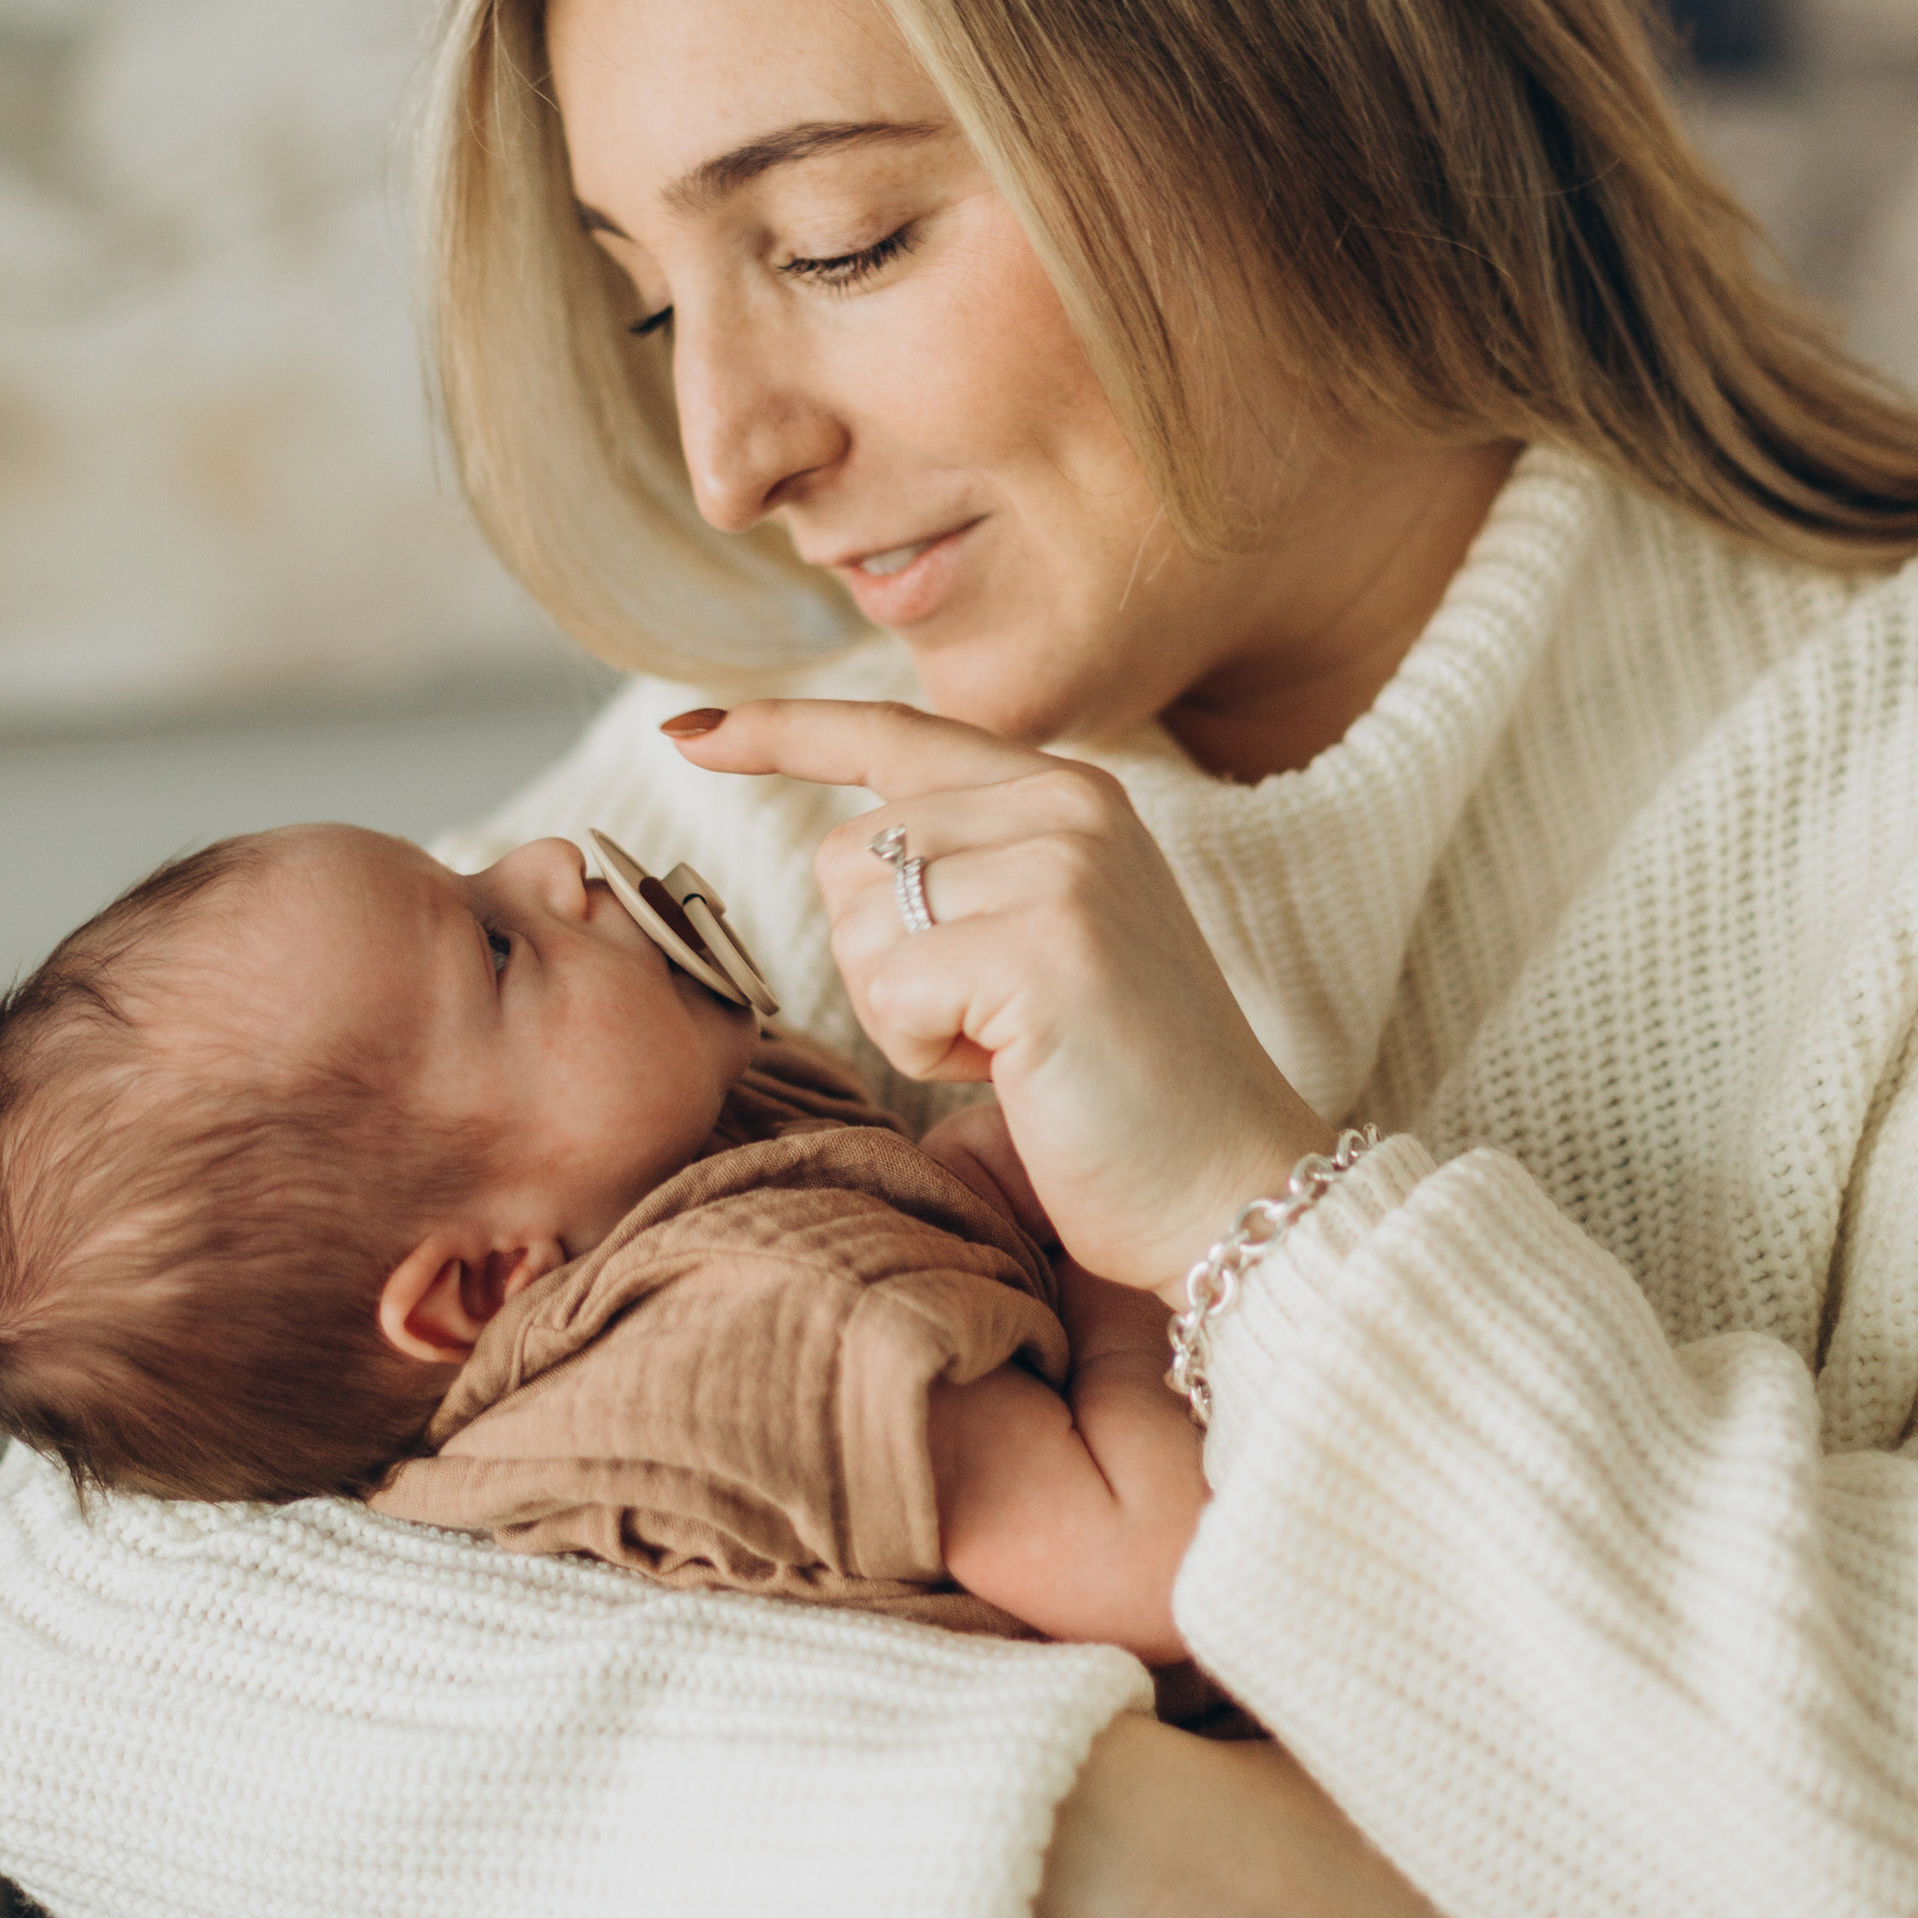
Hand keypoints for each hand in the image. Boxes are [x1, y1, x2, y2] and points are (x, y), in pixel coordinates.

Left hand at [669, 699, 1322, 1296]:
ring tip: (1006, 1046)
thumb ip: (968, 869)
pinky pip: (887, 987)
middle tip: (988, 1024)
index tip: (686, 733)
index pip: (894, 734)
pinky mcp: (1046, 945)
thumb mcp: (1046, 938)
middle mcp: (1069, 805)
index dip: (780, 733)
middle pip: (846, 854)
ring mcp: (1063, 867)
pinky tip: (1008, 1069)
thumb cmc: (1119, 1089)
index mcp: (1068, 793)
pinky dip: (919, 1049)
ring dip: (899, 1011)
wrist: (1232, 1185)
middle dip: (880, 962)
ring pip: (856, 921)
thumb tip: (842, 852)